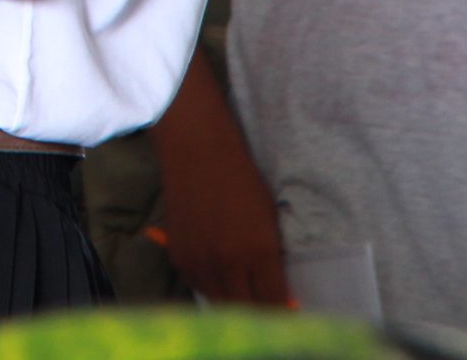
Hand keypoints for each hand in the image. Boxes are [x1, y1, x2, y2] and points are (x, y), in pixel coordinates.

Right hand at [156, 107, 288, 303]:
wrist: (198, 152)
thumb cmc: (242, 181)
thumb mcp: (269, 221)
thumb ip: (273, 261)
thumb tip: (280, 296)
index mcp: (259, 253)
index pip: (275, 304)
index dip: (283, 312)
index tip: (287, 312)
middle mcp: (229, 263)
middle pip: (247, 309)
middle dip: (259, 311)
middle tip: (265, 303)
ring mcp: (201, 261)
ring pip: (220, 303)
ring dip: (233, 301)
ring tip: (242, 289)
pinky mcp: (179, 257)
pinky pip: (198, 286)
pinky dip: (210, 286)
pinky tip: (219, 274)